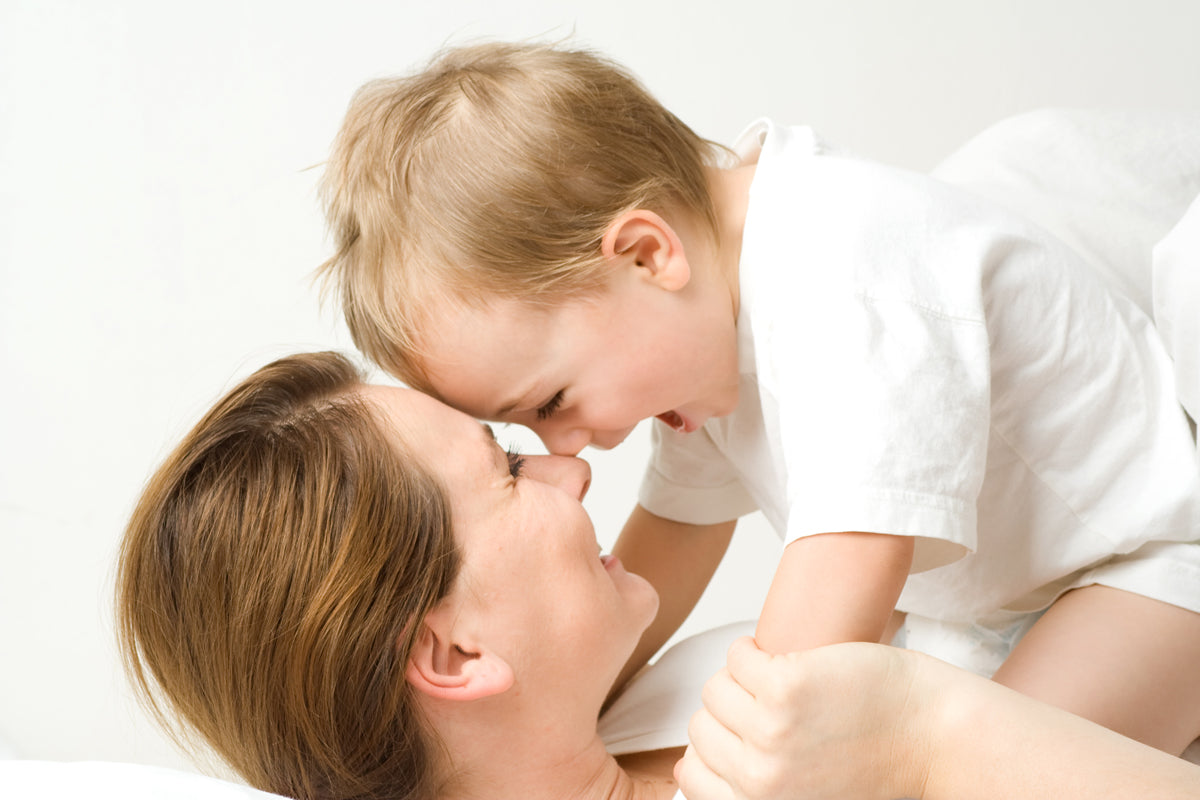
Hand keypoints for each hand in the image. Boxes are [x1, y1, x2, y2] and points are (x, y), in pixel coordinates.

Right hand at [675, 637, 930, 799]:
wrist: (942, 742)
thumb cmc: (887, 768)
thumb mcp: (810, 794)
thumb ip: (761, 787)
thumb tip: (690, 769)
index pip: (693, 775)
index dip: (714, 746)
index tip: (741, 730)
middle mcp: (760, 781)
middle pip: (700, 726)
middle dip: (728, 708)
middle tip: (769, 701)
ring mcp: (770, 733)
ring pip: (715, 688)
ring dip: (741, 676)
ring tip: (779, 676)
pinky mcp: (787, 688)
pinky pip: (738, 656)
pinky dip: (753, 649)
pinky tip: (785, 655)